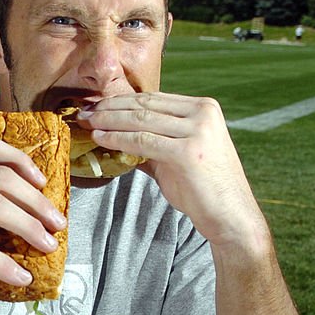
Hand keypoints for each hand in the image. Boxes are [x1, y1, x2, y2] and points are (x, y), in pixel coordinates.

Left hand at [77, 93, 268, 248]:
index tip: (98, 105)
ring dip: (109, 120)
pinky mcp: (187, 151)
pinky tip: (100, 138)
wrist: (230, 215)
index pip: (154, 99)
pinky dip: (118, 138)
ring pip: (141, 120)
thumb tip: (119, 138)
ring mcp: (197, 130)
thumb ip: (153, 144)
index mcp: (203, 108)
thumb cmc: (204, 190)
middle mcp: (202, 112)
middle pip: (145, 105)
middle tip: (85, 111)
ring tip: (87, 123)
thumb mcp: (178, 157)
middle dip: (111, 107)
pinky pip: (142, 141)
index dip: (122, 101)